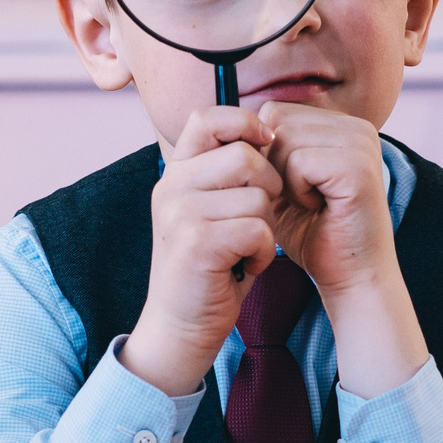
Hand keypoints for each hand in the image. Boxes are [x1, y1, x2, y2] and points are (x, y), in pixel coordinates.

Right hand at [121, 107, 280, 396]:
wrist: (181, 326)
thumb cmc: (211, 267)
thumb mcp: (214, 209)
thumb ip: (230, 174)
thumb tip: (271, 132)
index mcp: (176, 172)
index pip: (207, 117)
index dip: (245, 122)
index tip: (267, 144)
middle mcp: (171, 186)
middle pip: (245, 156)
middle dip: (269, 187)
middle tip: (259, 220)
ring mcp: (180, 213)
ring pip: (258, 196)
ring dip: (267, 227)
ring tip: (247, 249)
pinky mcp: (196, 243)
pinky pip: (258, 229)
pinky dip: (264, 252)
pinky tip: (246, 266)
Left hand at [258, 104, 427, 397]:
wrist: (350, 277)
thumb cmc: (313, 234)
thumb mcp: (281, 184)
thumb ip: (264, 152)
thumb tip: (229, 127)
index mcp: (340, 125)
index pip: (275, 112)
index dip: (264, 153)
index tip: (286, 189)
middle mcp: (355, 126)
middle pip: (277, 119)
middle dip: (271, 164)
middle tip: (296, 198)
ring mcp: (360, 144)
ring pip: (284, 139)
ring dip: (283, 179)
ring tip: (308, 203)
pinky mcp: (358, 167)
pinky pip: (299, 162)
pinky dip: (296, 190)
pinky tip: (316, 208)